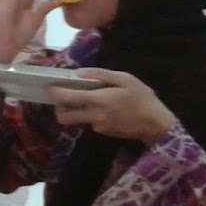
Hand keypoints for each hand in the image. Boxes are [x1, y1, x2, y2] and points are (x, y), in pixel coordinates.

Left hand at [49, 69, 175, 143]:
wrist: (155, 123)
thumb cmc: (142, 98)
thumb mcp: (125, 79)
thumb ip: (100, 74)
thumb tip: (79, 73)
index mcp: (98, 100)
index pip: (67, 98)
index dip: (55, 92)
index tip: (49, 86)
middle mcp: (93, 116)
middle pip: (63, 117)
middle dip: (58, 107)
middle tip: (63, 96)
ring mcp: (96, 126)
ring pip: (76, 119)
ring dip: (76, 109)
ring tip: (87, 97)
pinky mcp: (102, 132)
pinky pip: (90, 121)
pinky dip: (91, 113)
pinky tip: (105, 106)